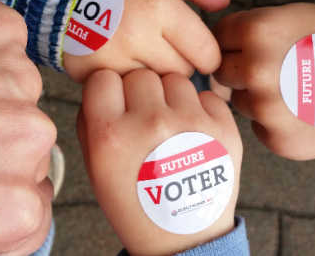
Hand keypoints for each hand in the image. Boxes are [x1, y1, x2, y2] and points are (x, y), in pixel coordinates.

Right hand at [63, 0, 229, 81]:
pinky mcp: (90, 74)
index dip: (206, 55)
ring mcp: (112, 59)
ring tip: (140, 54)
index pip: (205, 54)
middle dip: (179, 64)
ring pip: (153, 86)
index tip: (197, 51)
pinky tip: (118, 60)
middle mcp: (138, 36)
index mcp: (159, 7)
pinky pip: (123, 89)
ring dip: (152, 75)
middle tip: (165, 49)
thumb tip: (224, 3)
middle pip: (181, 74)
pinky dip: (125, 80)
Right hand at [77, 70, 241, 254]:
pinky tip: (192, 133)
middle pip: (141, 75)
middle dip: (139, 93)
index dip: (108, 91)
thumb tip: (102, 84)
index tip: (114, 105)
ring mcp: (191, 124)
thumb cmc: (135, 203)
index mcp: (111, 135)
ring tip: (170, 126)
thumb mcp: (95, 169)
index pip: (104, 78)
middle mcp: (151, 123)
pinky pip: (207, 94)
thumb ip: (90, 122)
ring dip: (170, 97)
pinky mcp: (224, 130)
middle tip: (143, 119)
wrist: (183, 240)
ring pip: (175, 79)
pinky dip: (200, 109)